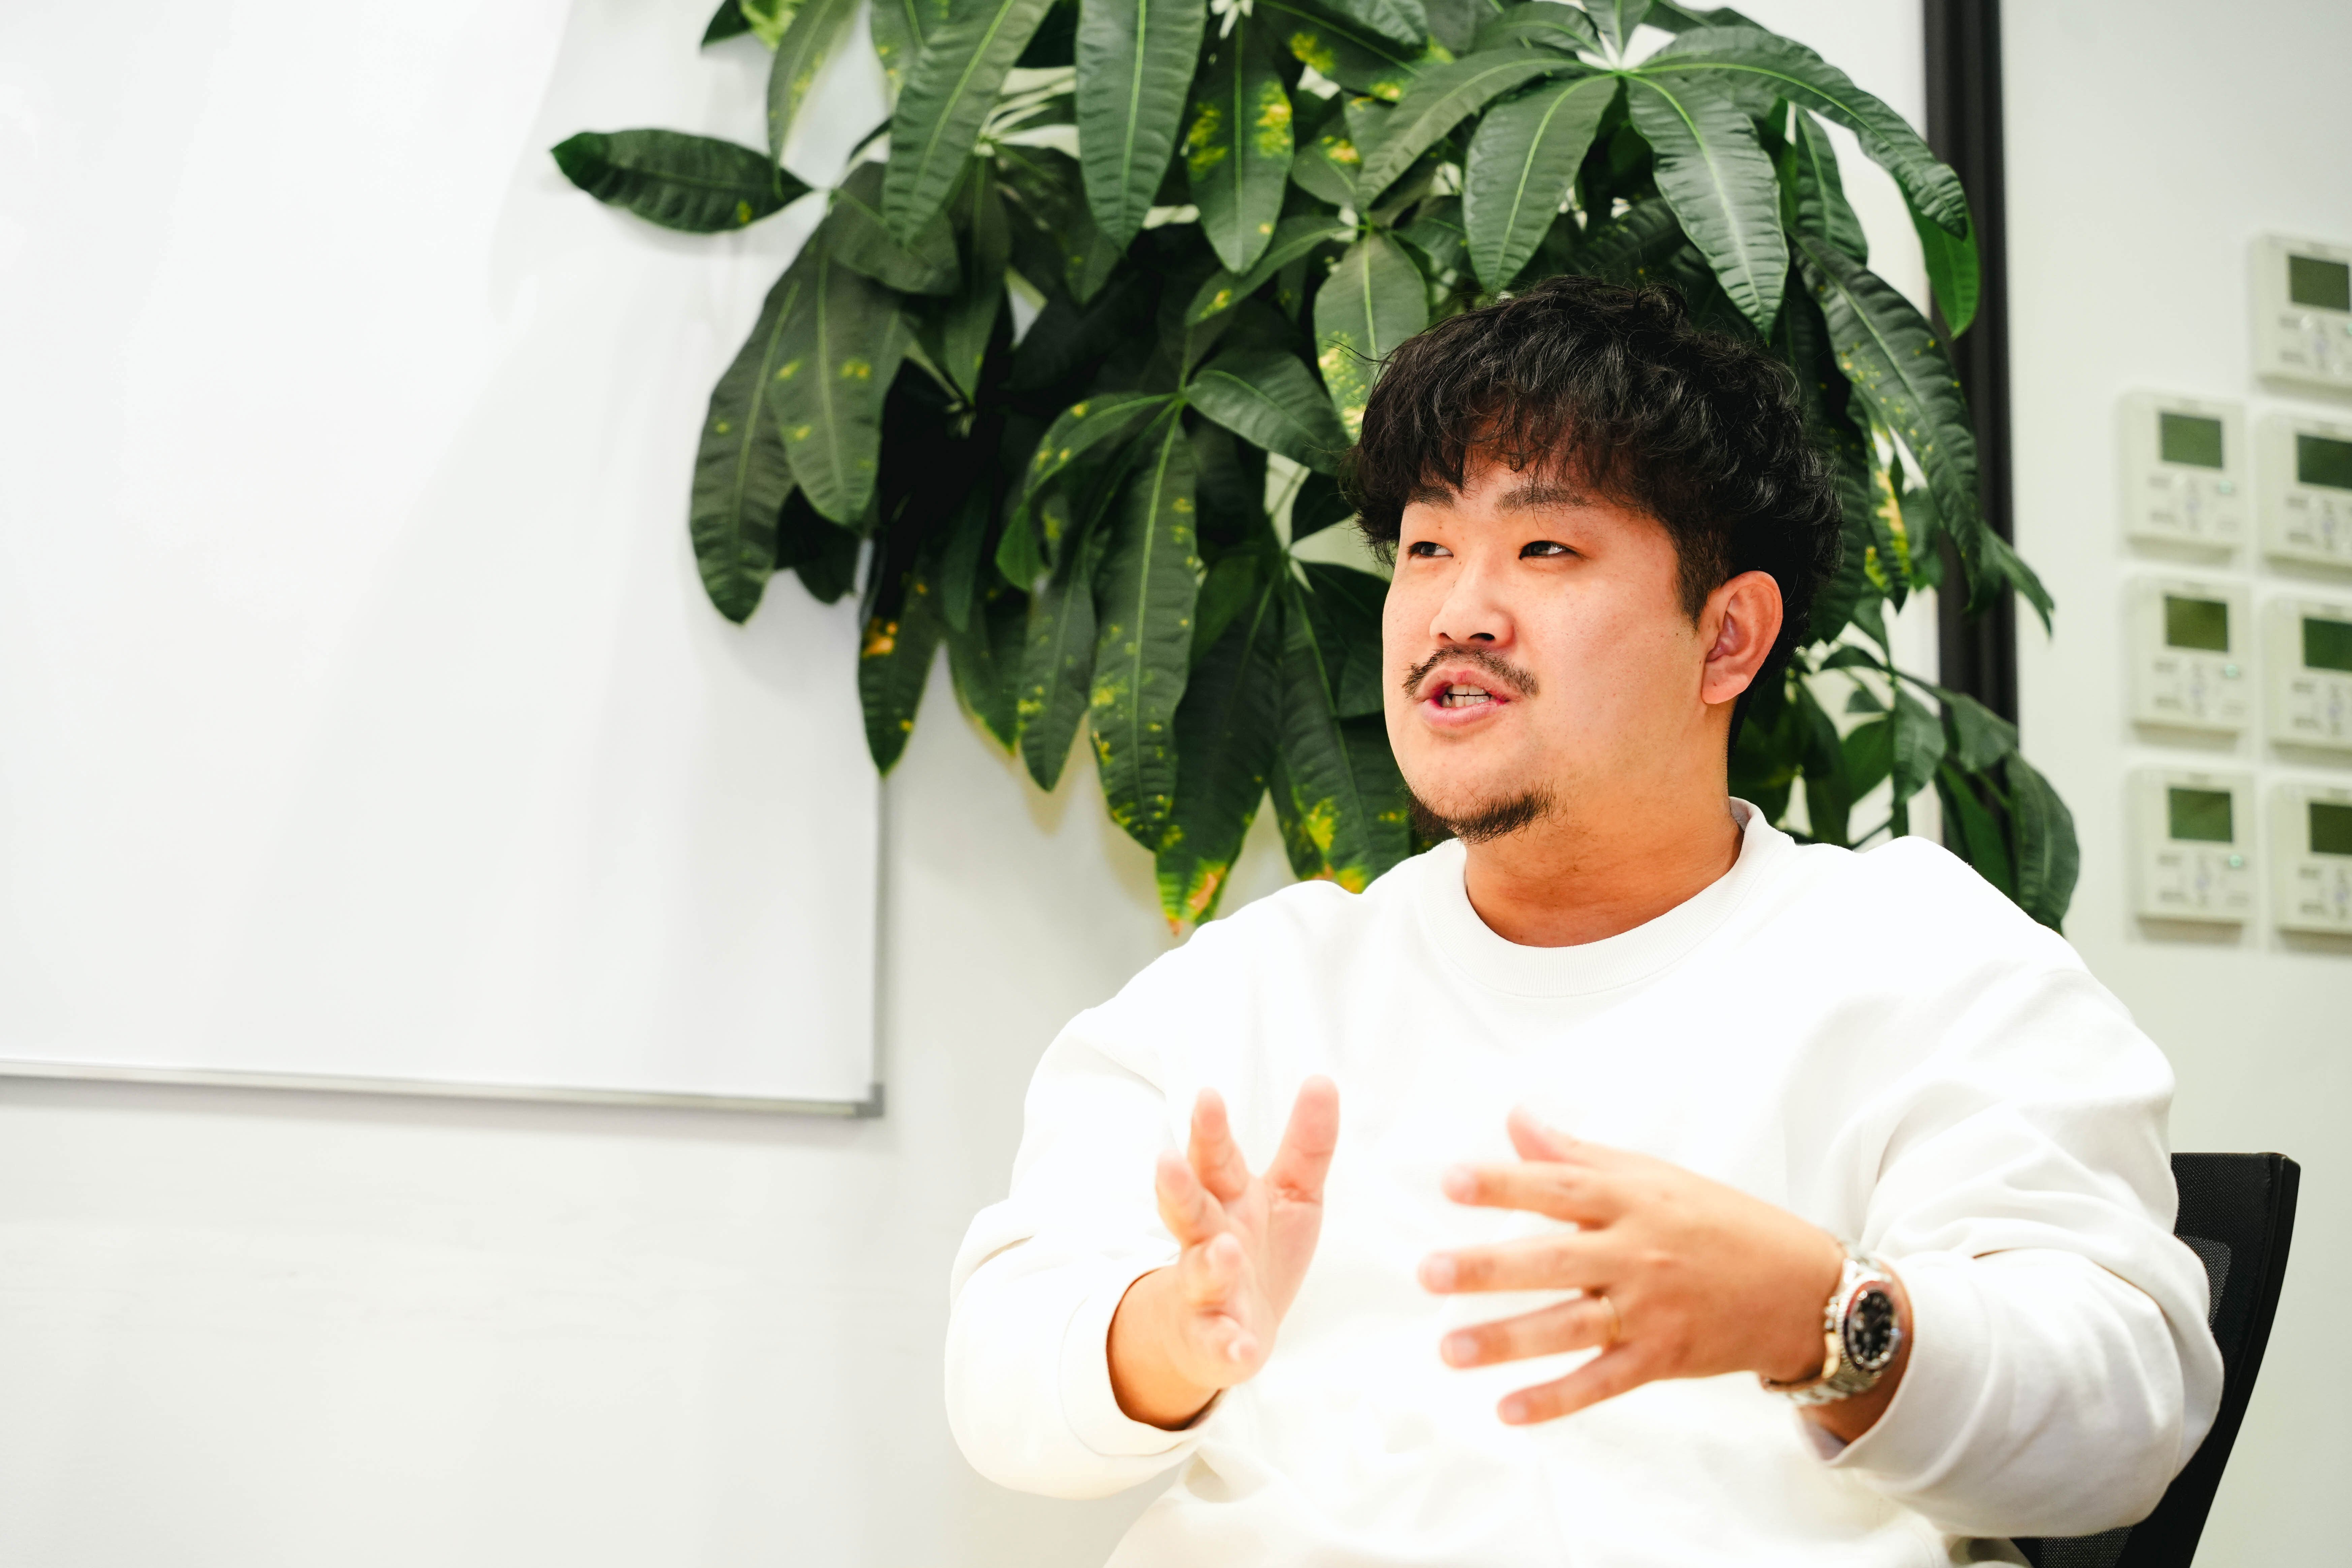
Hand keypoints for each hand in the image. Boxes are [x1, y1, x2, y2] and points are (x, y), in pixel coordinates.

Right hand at [1107, 1078, 1339, 1428]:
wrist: (1226, 1328)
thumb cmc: (1257, 1248)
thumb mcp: (1289, 1193)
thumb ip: (1306, 1144)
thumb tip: (1322, 1080)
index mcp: (1227, 1198)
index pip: (1215, 1158)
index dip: (1210, 1130)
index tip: (1208, 1097)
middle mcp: (1208, 1239)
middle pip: (1190, 1208)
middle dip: (1179, 1186)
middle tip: (1168, 1160)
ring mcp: (1206, 1292)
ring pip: (1200, 1273)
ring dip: (1208, 1263)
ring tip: (1223, 1250)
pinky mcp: (1215, 1342)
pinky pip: (1219, 1346)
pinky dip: (1228, 1348)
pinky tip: (1242, 1349)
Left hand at [1419, 1108, 1897, 1433]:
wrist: (1802, 1289)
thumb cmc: (1719, 1222)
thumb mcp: (1654, 1177)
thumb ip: (1578, 1155)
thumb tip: (1517, 1120)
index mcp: (1632, 1200)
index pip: (1558, 1186)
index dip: (1504, 1183)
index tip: (1452, 1181)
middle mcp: (1636, 1253)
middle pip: (1553, 1259)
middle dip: (1489, 1267)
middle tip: (1429, 1271)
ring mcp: (1649, 1310)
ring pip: (1568, 1327)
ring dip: (1506, 1340)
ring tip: (1448, 1349)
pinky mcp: (1662, 1359)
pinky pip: (1600, 1382)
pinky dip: (1555, 1400)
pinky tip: (1506, 1409)